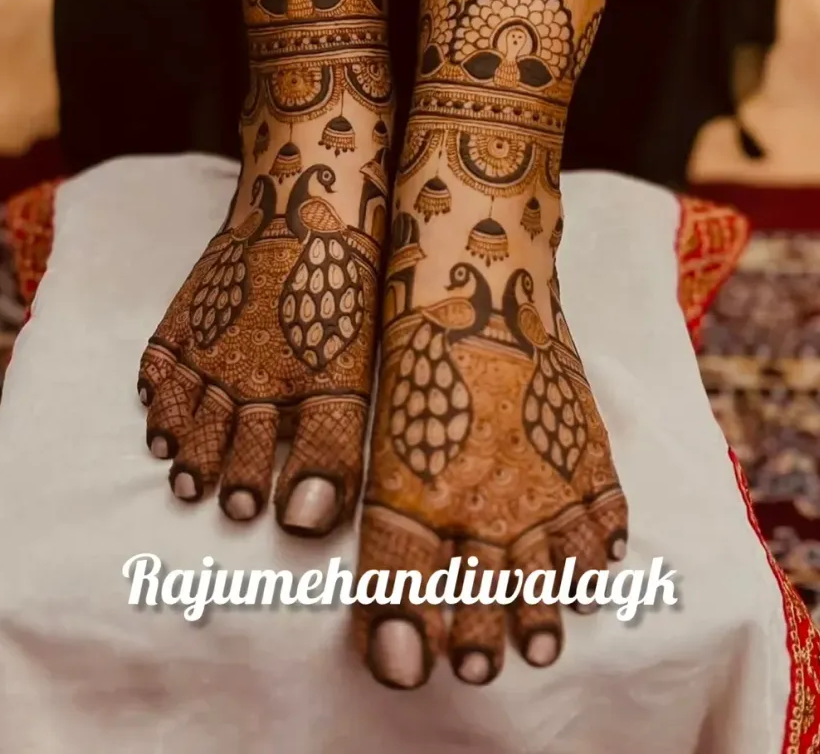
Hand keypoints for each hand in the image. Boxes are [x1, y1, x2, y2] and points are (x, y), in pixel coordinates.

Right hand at [139, 159, 385, 533]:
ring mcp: (208, 340)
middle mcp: (238, 373)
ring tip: (174, 467)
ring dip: (180, 436)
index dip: (258, 480)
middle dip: (213, 466)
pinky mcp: (191, 309)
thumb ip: (331, 449)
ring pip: (186, 402)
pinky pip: (159, 355)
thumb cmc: (343, 286)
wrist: (303, 202)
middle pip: (220, 431)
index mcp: (285, 391)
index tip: (251, 514)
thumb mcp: (352, 371)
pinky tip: (150, 402)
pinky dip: (153, 383)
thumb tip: (304, 524)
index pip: (263, 451)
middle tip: (203, 496)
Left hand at [355, 239, 626, 687]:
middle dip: (482, 631)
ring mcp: (547, 478)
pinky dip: (604, 543)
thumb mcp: (383, 430)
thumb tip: (344, 571)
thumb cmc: (418, 348)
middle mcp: (491, 502)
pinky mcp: (586, 447)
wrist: (483, 280)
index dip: (410, 628)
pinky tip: (602, 564)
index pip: (415, 583)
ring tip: (543, 645)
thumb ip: (384, 512)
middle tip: (485, 668)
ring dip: (545, 607)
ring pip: (550, 566)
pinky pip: (605, 510)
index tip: (414, 669)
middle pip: (487, 588)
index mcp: (426, 496)